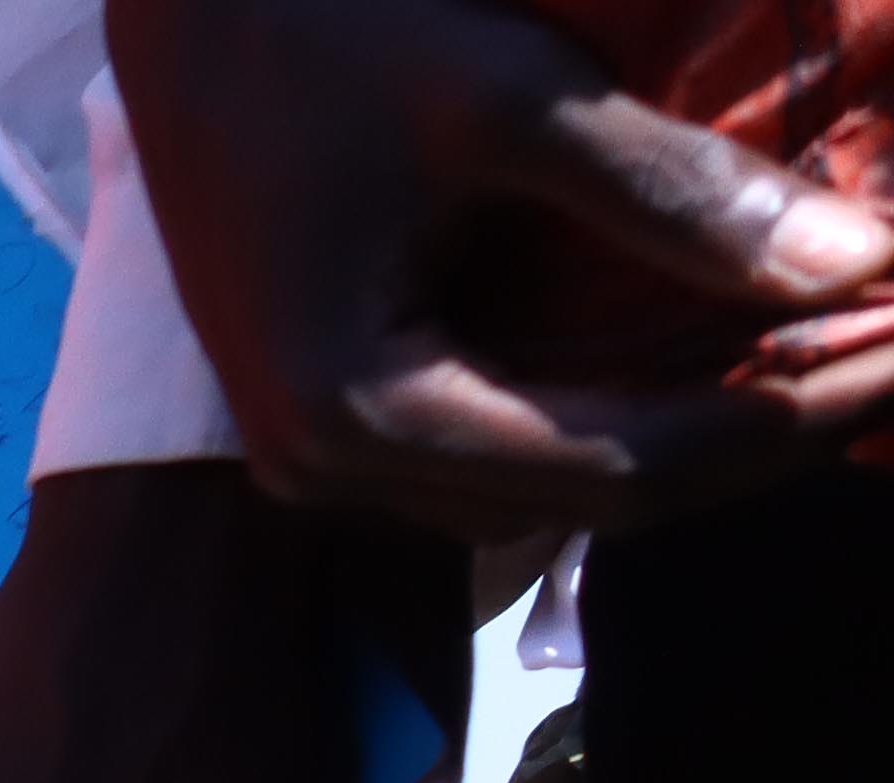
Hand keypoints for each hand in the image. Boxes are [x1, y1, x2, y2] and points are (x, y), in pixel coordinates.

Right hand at [110, 0, 893, 542]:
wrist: (187, 10)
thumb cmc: (330, 31)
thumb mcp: (508, 97)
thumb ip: (671, 192)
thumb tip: (855, 263)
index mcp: (356, 413)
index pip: (621, 469)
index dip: (785, 416)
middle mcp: (327, 467)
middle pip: (596, 501)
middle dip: (764, 434)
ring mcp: (320, 451)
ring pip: (558, 488)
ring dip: (705, 431)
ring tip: (832, 348)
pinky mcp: (331, 410)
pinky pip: (512, 445)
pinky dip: (629, 408)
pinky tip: (719, 344)